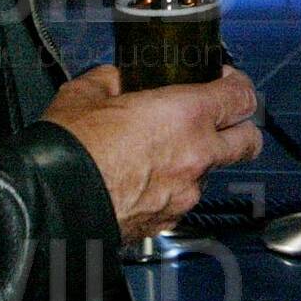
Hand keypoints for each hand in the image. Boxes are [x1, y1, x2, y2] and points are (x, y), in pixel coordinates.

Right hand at [43, 65, 262, 241]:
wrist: (51, 203)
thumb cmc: (70, 149)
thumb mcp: (87, 92)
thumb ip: (115, 79)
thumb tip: (120, 79)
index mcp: (186, 115)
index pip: (243, 96)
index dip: (238, 86)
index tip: (225, 82)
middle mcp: (196, 156)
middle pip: (249, 141)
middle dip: (240, 128)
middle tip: (218, 119)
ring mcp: (185, 193)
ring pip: (213, 172)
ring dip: (199, 161)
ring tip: (163, 152)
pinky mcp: (167, 221)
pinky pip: (183, 199)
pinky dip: (173, 188)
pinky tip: (144, 180)